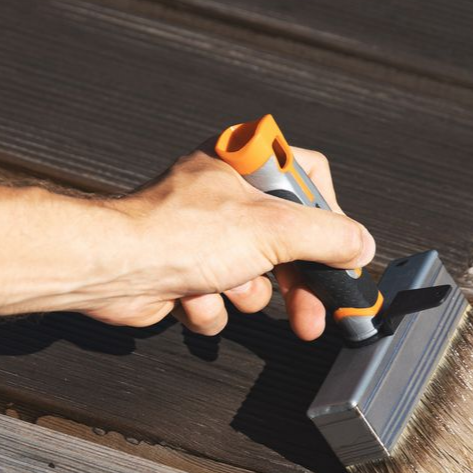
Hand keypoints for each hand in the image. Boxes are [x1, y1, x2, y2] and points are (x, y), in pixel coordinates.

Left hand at [87, 142, 374, 338]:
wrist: (112, 269)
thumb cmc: (176, 234)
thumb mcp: (275, 230)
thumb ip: (329, 237)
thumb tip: (360, 247)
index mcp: (243, 162)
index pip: (308, 178)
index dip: (329, 217)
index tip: (341, 251)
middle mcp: (222, 193)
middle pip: (285, 240)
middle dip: (296, 282)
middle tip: (316, 311)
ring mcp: (201, 233)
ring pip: (253, 277)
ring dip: (243, 293)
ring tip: (224, 286)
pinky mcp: (180, 270)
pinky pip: (217, 299)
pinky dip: (208, 306)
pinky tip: (192, 297)